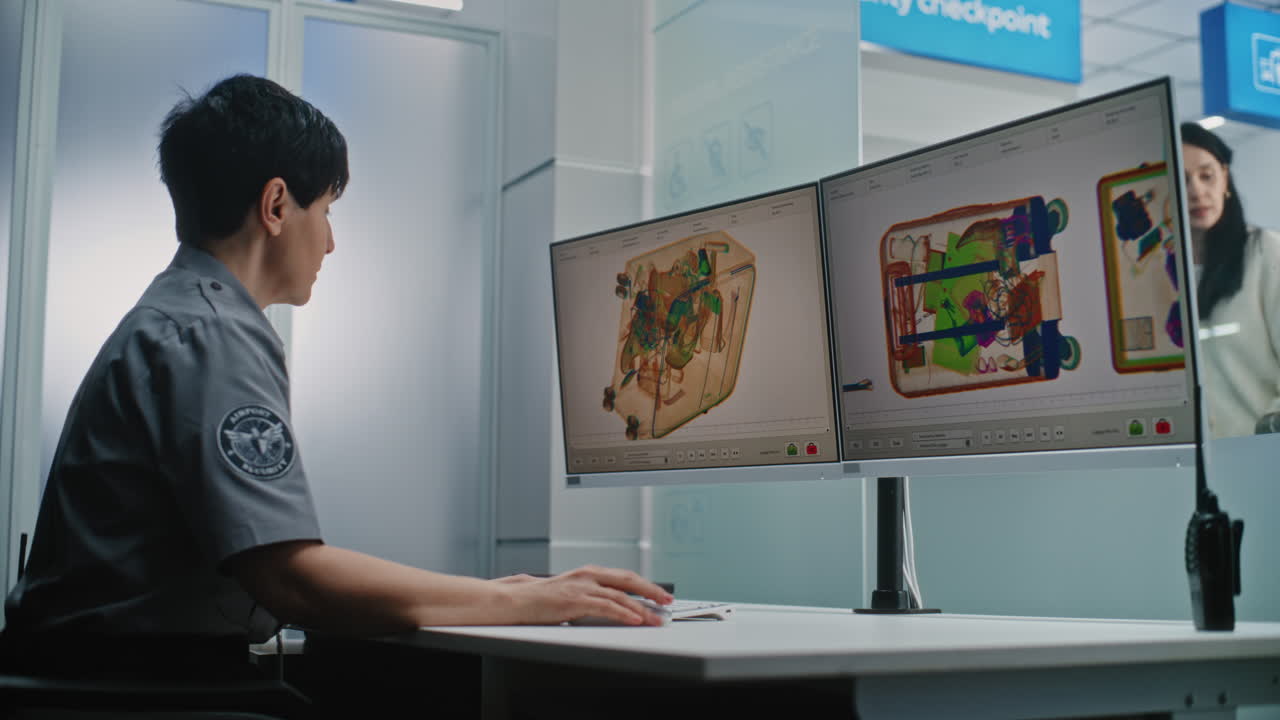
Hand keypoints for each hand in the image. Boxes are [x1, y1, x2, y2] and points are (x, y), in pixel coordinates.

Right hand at [503, 565, 673, 625]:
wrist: (518, 599)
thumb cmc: (543, 599)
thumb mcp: (573, 592)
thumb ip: (593, 596)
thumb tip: (616, 606)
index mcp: (590, 573)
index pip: (625, 576)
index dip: (646, 585)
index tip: (661, 595)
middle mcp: (589, 575)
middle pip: (629, 580)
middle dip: (651, 592)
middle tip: (668, 601)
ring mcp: (583, 587)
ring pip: (621, 595)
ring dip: (642, 608)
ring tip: (656, 618)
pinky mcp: (576, 601)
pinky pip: (606, 607)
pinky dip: (624, 613)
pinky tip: (635, 619)